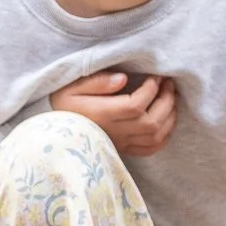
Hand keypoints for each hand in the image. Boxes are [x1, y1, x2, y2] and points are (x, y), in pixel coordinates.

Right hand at [50, 71, 176, 157]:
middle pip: (151, 121)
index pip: (136, 105)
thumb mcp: (71, 87)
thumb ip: (96, 82)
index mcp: (102, 114)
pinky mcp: (124, 150)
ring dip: (169, 116)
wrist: (54, 132)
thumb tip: (123, 78)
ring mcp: (121, 143)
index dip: (151, 89)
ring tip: (171, 97)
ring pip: (155, 136)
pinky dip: (164, 135)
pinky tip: (166, 120)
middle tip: (168, 83)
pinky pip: (151, 149)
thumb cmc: (63, 105)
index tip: (155, 76)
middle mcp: (115, 131)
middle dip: (166, 100)